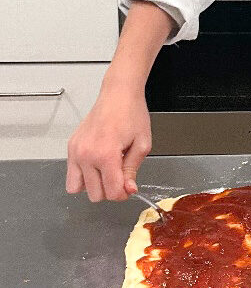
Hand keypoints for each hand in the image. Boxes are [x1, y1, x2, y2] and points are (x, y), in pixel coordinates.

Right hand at [66, 82, 151, 201]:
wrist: (118, 93)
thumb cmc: (131, 113)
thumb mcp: (142, 144)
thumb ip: (132, 170)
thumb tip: (128, 189)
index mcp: (106, 154)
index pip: (112, 192)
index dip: (123, 193)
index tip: (129, 186)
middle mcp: (87, 155)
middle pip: (95, 194)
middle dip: (110, 189)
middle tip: (120, 175)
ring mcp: (76, 151)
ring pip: (78, 189)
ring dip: (93, 185)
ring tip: (106, 171)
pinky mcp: (71, 147)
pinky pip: (71, 175)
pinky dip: (83, 175)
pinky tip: (97, 164)